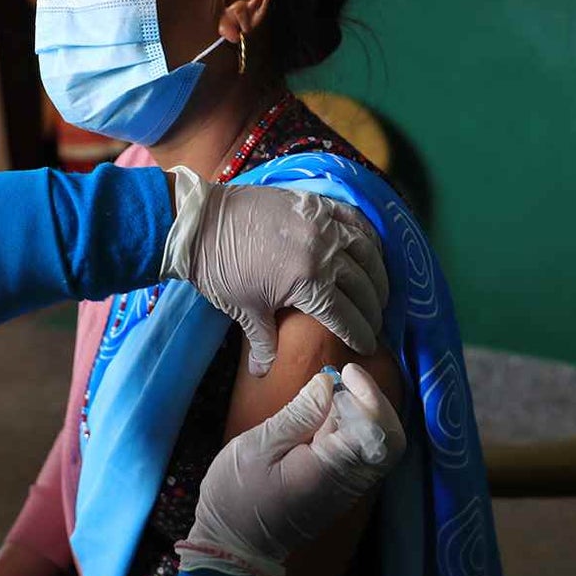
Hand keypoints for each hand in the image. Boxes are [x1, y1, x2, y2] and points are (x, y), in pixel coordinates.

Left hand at [160, 167, 388, 375]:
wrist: (198, 223)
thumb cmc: (219, 269)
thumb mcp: (244, 310)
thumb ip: (263, 342)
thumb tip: (263, 373)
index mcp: (309, 282)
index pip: (347, 316)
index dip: (360, 335)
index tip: (367, 347)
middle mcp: (325, 250)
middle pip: (364, 287)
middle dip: (373, 310)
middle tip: (374, 323)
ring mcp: (322, 221)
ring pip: (368, 252)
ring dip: (377, 275)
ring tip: (377, 292)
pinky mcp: (315, 202)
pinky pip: (354, 219)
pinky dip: (368, 237)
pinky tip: (370, 252)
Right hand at [175, 364, 403, 575]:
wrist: (234, 546)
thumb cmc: (237, 496)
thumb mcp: (259, 446)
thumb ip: (299, 415)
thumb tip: (329, 383)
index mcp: (331, 469)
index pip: (379, 432)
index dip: (371, 395)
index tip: (346, 372)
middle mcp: (349, 482)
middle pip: (390, 439)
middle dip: (372, 402)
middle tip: (342, 380)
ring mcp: (346, 489)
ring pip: (376, 446)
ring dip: (360, 413)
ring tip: (327, 394)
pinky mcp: (338, 490)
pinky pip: (359, 454)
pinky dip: (349, 428)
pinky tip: (321, 417)